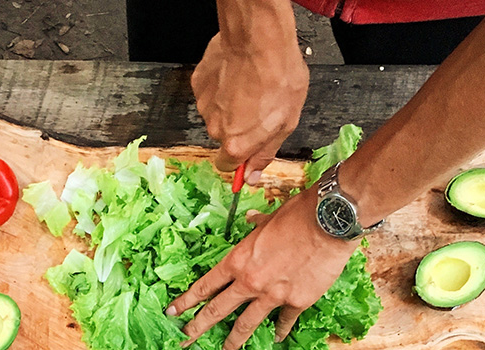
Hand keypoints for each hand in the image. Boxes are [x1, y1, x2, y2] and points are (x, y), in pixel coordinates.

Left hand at [166, 191, 356, 349]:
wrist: (329, 223)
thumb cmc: (297, 215)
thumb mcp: (269, 219)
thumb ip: (256, 226)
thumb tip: (250, 221)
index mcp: (238, 260)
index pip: (205, 286)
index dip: (186, 301)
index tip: (173, 312)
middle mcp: (250, 282)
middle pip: (217, 310)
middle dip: (198, 326)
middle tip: (185, 339)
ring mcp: (273, 295)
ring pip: (246, 324)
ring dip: (233, 341)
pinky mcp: (297, 302)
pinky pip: (284, 321)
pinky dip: (280, 330)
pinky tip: (276, 338)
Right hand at [191, 33, 307, 183]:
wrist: (259, 39)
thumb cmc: (278, 77)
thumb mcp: (286, 122)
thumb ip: (265, 152)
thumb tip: (252, 176)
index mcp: (236, 143)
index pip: (228, 165)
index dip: (241, 157)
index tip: (250, 148)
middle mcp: (215, 128)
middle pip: (224, 137)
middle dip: (239, 127)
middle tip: (259, 108)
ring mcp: (204, 104)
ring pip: (217, 113)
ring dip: (231, 105)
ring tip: (251, 87)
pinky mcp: (198, 83)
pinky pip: (210, 93)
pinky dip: (222, 87)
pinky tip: (238, 75)